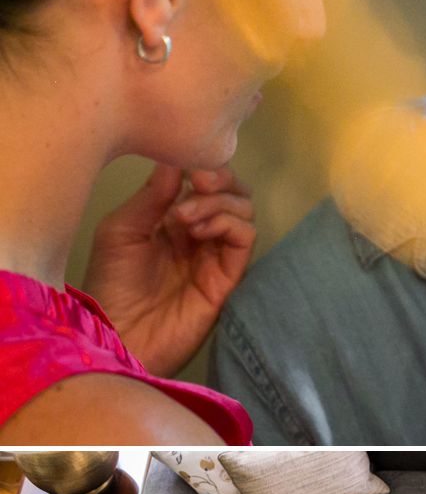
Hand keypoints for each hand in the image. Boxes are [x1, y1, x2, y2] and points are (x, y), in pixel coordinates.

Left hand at [84, 162, 254, 373]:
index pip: (204, 181)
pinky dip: (228, 224)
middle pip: (232, 191)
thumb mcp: (121, 229)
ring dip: (218, 203)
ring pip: (243, 210)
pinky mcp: (228, 278)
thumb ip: (152, 195)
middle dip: (219, 179)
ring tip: (185, 218)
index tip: (186, 164)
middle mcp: (199, 234)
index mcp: (171, 219)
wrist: (119, 334)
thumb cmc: (111, 284)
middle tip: (197, 183)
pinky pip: (246, 239)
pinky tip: (199, 233)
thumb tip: (179, 160)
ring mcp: (215, 256)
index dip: (202, 166)